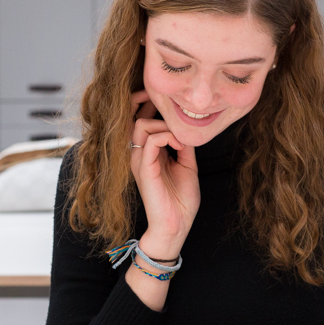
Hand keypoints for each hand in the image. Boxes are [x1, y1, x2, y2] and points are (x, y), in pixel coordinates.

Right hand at [128, 90, 199, 259]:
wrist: (176, 225)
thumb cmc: (181, 201)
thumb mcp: (187, 167)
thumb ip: (184, 147)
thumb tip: (187, 129)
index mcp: (149, 154)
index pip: (141, 121)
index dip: (149, 105)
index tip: (167, 99)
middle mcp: (140, 155)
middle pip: (136, 117)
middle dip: (150, 103)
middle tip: (171, 104)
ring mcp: (140, 161)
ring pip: (141, 125)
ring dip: (164, 124)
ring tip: (180, 137)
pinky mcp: (144, 169)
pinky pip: (151, 140)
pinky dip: (168, 137)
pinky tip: (180, 146)